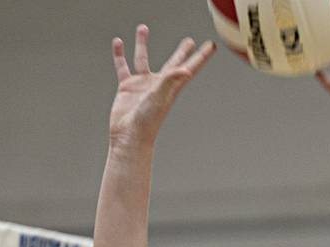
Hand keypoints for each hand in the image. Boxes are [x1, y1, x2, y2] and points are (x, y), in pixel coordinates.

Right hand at [107, 26, 215, 150]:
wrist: (128, 135)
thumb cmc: (147, 121)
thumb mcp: (160, 98)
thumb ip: (170, 80)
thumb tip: (185, 69)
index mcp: (171, 87)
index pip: (190, 67)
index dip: (200, 56)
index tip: (211, 46)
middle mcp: (158, 84)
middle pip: (173, 62)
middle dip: (182, 52)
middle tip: (189, 41)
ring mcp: (142, 84)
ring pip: (142, 58)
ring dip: (142, 43)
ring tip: (143, 28)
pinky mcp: (127, 87)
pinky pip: (123, 66)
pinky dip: (120, 54)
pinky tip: (118, 43)